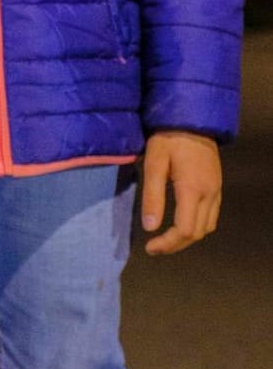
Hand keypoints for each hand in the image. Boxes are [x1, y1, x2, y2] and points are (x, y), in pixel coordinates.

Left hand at [140, 130, 221, 254]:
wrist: (192, 121)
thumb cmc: (168, 140)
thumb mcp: (154, 164)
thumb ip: (152, 196)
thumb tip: (150, 227)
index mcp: (193, 190)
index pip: (185, 230)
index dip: (168, 243)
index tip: (150, 248)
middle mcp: (210, 195)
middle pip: (198, 233)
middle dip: (176, 245)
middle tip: (155, 248)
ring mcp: (217, 191)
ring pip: (208, 227)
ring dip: (188, 238)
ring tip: (166, 240)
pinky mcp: (217, 187)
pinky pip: (211, 216)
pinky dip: (197, 226)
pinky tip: (181, 224)